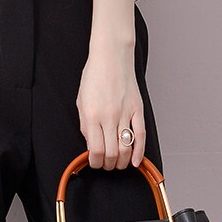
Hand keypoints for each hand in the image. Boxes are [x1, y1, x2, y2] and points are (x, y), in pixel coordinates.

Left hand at [76, 32, 145, 169]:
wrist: (111, 56)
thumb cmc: (95, 75)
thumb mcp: (81, 100)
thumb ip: (85, 124)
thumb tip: (90, 144)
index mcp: (91, 114)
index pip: (94, 150)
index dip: (94, 162)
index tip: (94, 163)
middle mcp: (109, 116)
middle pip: (111, 153)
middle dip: (108, 165)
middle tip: (106, 164)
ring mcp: (125, 113)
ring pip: (126, 148)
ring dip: (122, 162)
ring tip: (118, 163)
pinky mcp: (137, 109)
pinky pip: (141, 136)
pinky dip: (139, 152)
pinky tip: (136, 160)